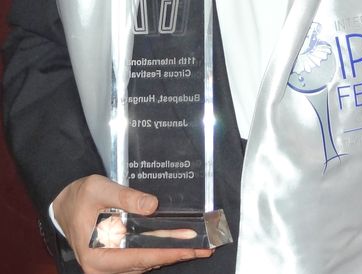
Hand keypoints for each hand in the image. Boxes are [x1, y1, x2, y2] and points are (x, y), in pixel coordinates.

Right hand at [52, 174, 213, 273]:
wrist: (64, 204)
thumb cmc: (80, 197)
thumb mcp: (100, 189)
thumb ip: (126, 197)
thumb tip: (152, 206)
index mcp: (97, 255)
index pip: (138, 257)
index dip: (166, 253)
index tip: (189, 249)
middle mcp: (104, 267)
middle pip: (146, 263)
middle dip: (175, 254)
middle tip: (203, 249)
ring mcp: (109, 266)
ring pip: (145, 262)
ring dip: (170, 252)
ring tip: (196, 245)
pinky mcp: (115, 259)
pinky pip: (140, 257)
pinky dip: (159, 250)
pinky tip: (176, 243)